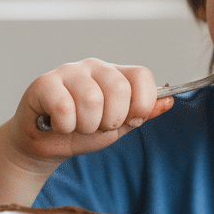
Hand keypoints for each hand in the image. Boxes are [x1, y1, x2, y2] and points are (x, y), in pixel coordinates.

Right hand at [7, 58, 173, 170]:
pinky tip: (58, 124)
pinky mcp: (44, 83)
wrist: (47, 146)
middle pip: (119, 89)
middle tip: (97, 126)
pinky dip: (65, 127)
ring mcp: (68, 72)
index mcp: (116, 75)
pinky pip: (65, 108)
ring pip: (92, 100)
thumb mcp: (119, 126)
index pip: (142, 76)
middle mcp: (94, 67)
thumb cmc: (82, 133)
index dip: (142, 104)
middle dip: (112, 120)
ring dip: (86, 126)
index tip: (131, 121)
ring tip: (76, 125)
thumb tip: (169, 100)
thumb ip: (142, 114)